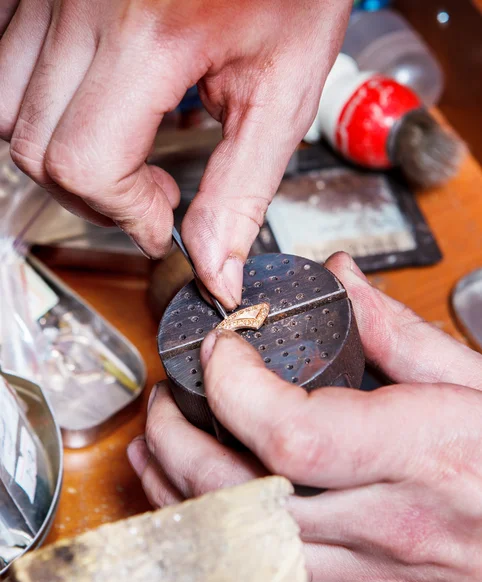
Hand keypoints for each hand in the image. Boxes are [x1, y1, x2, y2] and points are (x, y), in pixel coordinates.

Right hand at [0, 0, 349, 307]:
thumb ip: (241, 190)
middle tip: (148, 197)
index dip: (122, 213)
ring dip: (61, 158)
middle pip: (37, 148)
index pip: (85, 162)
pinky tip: (95, 111)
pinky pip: (8, 67)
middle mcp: (87, 5)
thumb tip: (214, 267)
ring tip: (122, 157)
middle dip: (95, 196)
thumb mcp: (282, 93)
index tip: (159, 224)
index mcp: (152, 33)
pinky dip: (41, 110)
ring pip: (9, 111)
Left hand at [129, 252, 481, 581]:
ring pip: (240, 543)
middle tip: (165, 401)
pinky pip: (270, 581)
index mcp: (411, 455)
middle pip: (242, 493)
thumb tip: (341, 280)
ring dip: (178, 494)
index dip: (234, 386)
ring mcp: (367, 570)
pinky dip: (218, 541)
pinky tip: (197, 511)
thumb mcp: (473, 381)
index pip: (290, 432)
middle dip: (178, 442)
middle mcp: (381, 522)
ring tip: (154, 451)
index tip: (219, 348)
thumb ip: (396, 330)